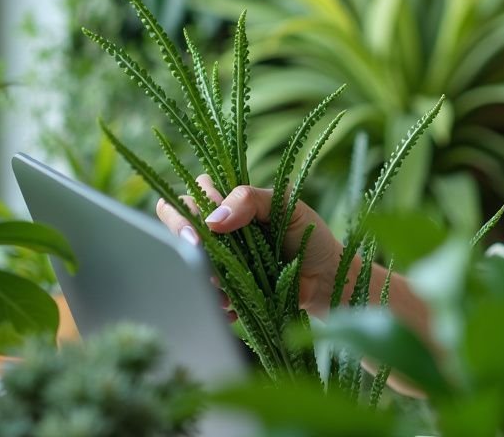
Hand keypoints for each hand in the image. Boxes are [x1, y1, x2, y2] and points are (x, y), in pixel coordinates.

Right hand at [154, 174, 341, 317]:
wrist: (325, 277)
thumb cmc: (309, 234)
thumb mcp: (285, 205)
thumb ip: (250, 199)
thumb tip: (212, 221)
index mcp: (230, 204)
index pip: (189, 197)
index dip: (184, 213)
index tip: (199, 235)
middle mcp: (220, 231)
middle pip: (178, 230)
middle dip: (185, 248)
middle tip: (206, 263)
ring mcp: (223, 261)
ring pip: (188, 267)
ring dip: (202, 280)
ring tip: (225, 290)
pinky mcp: (229, 288)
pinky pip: (206, 295)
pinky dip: (215, 302)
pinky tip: (232, 306)